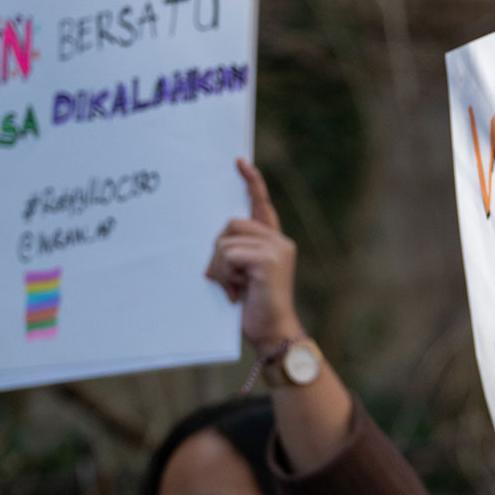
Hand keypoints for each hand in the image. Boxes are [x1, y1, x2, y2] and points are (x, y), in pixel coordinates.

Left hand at [206, 159, 302, 354]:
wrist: (274, 333)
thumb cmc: (255, 307)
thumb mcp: (244, 274)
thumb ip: (238, 252)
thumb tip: (216, 242)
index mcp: (274, 241)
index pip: (261, 204)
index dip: (252, 182)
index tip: (240, 162)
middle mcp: (279, 241)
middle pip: (231, 223)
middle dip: (219, 251)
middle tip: (225, 279)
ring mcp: (276, 249)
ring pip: (226, 240)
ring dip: (220, 267)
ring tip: (233, 288)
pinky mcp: (269, 260)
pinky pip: (229, 254)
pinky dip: (224, 274)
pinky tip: (235, 292)